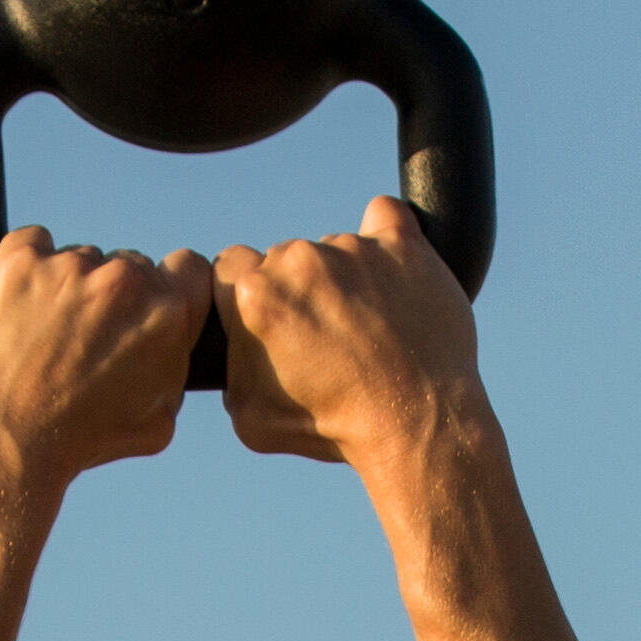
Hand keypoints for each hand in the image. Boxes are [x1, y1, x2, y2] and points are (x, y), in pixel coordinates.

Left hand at [0, 227, 208, 501]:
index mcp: (166, 314)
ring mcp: (69, 266)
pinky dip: (27, 268)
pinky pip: (32, 244)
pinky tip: (20, 308)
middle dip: (114, 298)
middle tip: (85, 341)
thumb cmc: (83, 439)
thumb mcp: (159, 420)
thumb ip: (175, 367)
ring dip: (68, 288)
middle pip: (130, 267)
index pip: (188, 268)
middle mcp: (122, 280)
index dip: (171, 287)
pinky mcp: (18, 261)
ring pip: (79, 260)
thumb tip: (171, 343)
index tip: (147, 308)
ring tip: (42, 339)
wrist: (5, 440)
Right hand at [212, 198, 491, 473]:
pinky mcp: (402, 245)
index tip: (272, 318)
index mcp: (254, 295)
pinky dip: (386, 237)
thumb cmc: (330, 426)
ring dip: (345, 276)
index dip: (247, 294)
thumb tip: (234, 348)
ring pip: (334, 247)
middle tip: (326, 335)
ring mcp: (352, 248)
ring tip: (371, 327)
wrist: (411, 423)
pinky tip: (392, 267)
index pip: (231, 266)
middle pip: (283, 258)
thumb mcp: (250, 418)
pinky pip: (385, 214)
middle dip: (298, 290)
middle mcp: (299, 260)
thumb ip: (229, 368)